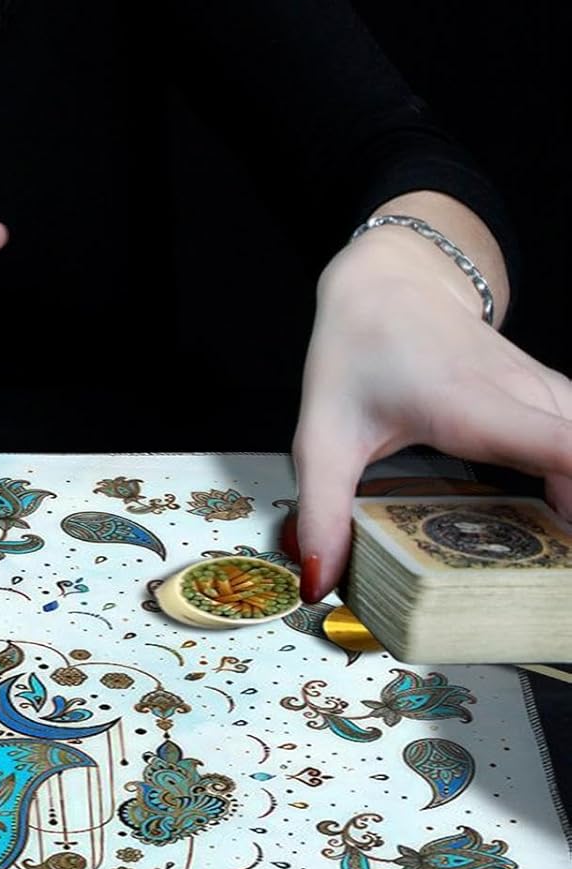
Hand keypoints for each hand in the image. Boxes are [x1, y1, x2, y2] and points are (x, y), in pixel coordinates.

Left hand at [292, 233, 571, 601]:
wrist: (389, 284)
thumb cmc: (357, 353)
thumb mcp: (322, 438)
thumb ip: (323, 513)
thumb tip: (320, 583)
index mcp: (469, 406)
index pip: (560, 446)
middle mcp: (521, 396)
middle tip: (550, 574)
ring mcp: (545, 394)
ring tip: (552, 556)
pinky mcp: (553, 398)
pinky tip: (561, 525)